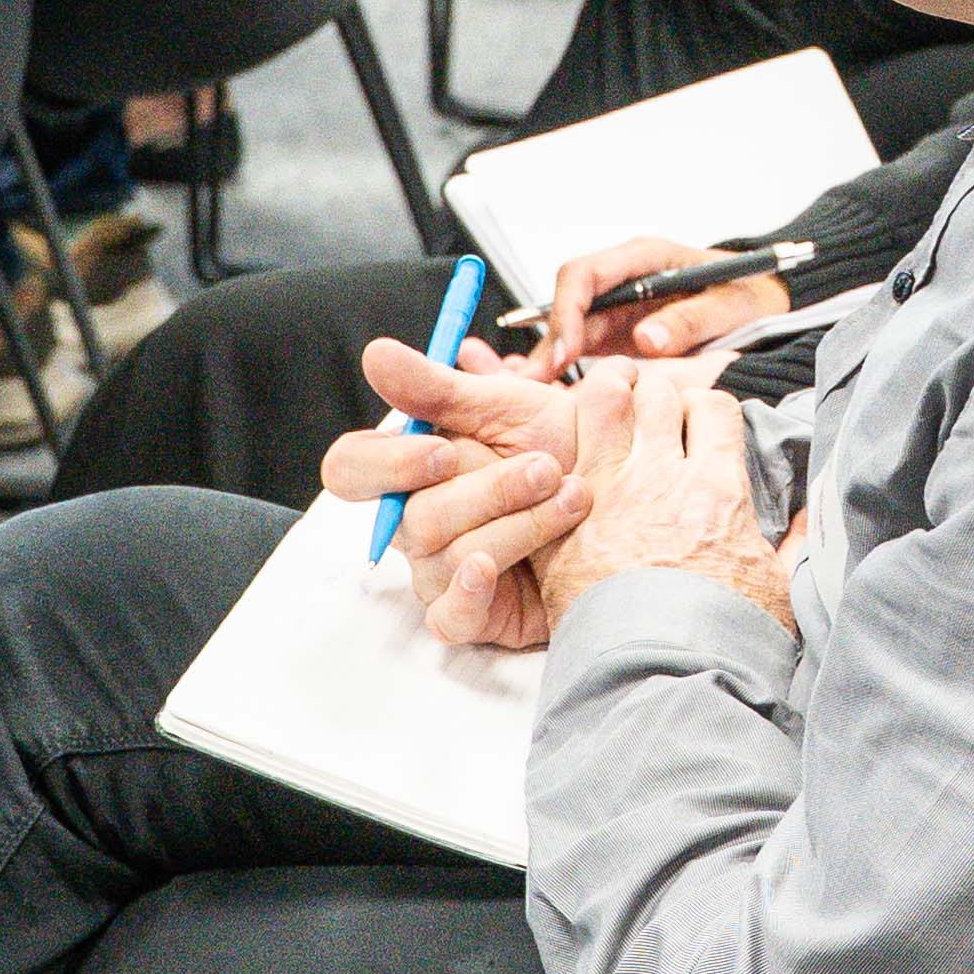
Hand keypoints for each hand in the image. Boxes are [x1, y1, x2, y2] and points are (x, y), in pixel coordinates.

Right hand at [329, 336, 587, 649]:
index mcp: (411, 467)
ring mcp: (440, 571)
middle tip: (544, 468)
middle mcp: (417, 521)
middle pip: (412, 518)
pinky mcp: (472, 615)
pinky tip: (494, 570)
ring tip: (574, 496)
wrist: (623, 497)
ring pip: (448, 558)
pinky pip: (449, 618)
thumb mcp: (507, 406)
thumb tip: (375, 355)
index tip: (443, 451)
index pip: (350, 468)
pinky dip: (470, 593)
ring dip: (519, 525)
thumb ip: (438, 386)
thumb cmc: (561, 447)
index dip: (387, 463)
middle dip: (486, 492)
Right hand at [531, 234, 797, 379]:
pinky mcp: (623, 329)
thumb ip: (691, 319)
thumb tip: (647, 340)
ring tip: (533, 391)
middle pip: (570, 301)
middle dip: (551, 339)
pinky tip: (552, 391)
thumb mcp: (731, 306)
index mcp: (646, 258)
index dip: (567, 312)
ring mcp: (621, 304)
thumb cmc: (752, 293)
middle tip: (538, 381)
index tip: (566, 352)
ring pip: (571, 325)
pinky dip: (566, 366)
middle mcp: (626, 278)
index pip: (586, 274)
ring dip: (551, 356)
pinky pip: (585, 344)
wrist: (768, 302)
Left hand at [546, 359, 792, 634]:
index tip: (703, 422)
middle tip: (652, 412)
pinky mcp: (562, 520)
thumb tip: (815, 512)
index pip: (716, 407)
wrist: (660, 675)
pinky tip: (565, 454)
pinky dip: (562, 444)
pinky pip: (555, 453)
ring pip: (604, 401)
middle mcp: (661, 476)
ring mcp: (606, 492)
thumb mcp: (780, 589)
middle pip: (659, 394)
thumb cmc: (723, 640)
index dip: (709, 406)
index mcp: (717, 488)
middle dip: (659, 393)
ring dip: (609, 394)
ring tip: (609, 404)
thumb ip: (798, 542)